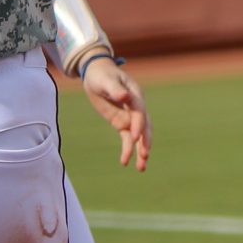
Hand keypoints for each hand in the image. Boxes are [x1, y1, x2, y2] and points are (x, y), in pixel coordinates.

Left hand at [82, 56, 151, 170]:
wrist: (98, 75)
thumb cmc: (102, 75)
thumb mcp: (106, 80)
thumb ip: (116, 89)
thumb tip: (124, 97)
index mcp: (135, 96)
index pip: (139, 112)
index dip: (138, 124)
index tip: (135, 136)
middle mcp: (136, 108)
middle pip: (144, 127)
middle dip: (145, 142)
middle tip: (145, 156)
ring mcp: (130, 117)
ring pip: (138, 136)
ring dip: (140, 151)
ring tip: (141, 168)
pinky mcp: (122, 123)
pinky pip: (127, 139)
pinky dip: (128, 149)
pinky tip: (126, 162)